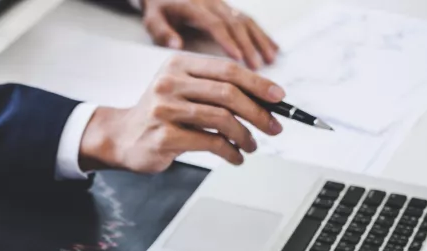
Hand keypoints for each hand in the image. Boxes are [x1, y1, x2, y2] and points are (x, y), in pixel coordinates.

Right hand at [79, 54, 283, 172]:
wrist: (121, 138)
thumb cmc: (158, 116)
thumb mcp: (182, 91)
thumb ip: (214, 90)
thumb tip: (263, 101)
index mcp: (178, 65)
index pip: (227, 70)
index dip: (258, 84)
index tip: (278, 98)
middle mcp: (169, 83)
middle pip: (228, 93)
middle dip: (258, 112)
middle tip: (273, 127)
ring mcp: (165, 110)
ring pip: (221, 119)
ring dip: (245, 135)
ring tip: (251, 145)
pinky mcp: (164, 136)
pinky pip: (209, 143)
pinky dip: (229, 151)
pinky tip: (235, 156)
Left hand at [141, 0, 278, 69]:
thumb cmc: (158, 9)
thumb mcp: (152, 20)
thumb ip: (162, 32)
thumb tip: (176, 44)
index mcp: (193, 7)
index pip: (214, 24)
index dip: (227, 41)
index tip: (238, 60)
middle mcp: (212, 3)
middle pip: (234, 23)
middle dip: (248, 45)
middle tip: (257, 68)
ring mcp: (222, 4)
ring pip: (245, 20)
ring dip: (260, 40)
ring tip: (270, 59)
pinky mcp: (228, 7)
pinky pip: (248, 19)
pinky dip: (262, 34)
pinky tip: (273, 47)